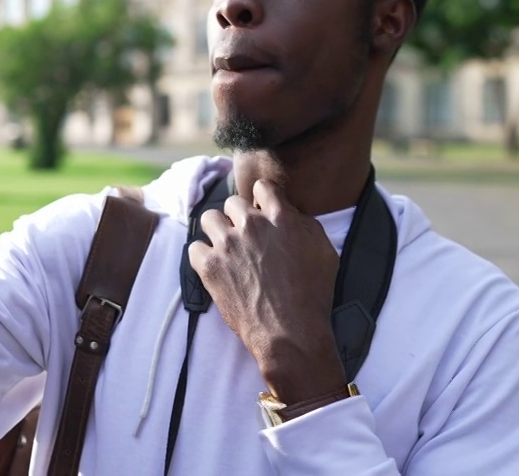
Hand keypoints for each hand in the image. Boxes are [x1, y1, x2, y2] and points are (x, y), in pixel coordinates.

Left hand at [187, 179, 347, 403]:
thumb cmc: (313, 296)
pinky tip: (214, 266)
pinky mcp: (209, 266)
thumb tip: (288, 212)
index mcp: (281, 217)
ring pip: (209, 218)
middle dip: (238, 218)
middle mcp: (252, 224)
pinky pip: (194, 247)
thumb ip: (304, 224)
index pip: (262, 186)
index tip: (261, 211)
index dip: (262, 198)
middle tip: (245, 238)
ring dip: (217, 231)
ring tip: (226, 249)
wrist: (291, 333)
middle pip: (232, 203)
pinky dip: (202, 256)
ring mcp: (228, 244)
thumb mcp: (324, 251)